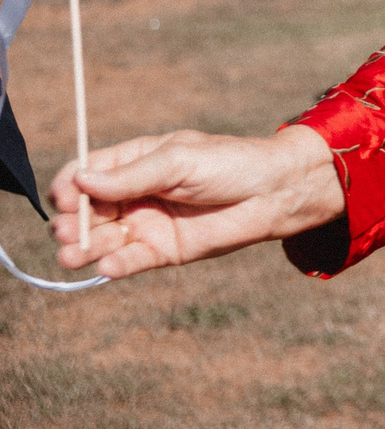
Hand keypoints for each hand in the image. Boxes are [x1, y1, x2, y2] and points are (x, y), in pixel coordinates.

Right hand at [48, 125, 345, 279]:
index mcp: (133, 163)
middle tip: (67, 231)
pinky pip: (130, 262)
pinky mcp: (162, 252)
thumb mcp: (180, 161)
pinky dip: (115, 266)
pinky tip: (108, 267)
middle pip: (85, 212)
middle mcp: (132, 195)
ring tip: (74, 254)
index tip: (64, 198)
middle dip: (70, 223)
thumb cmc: (230, 164)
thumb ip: (133, 175)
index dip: (68, 187)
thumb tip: (80, 181)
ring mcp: (145, 225)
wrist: (275, 192)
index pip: (84, 175)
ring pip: (101, 241)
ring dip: (83, 248)